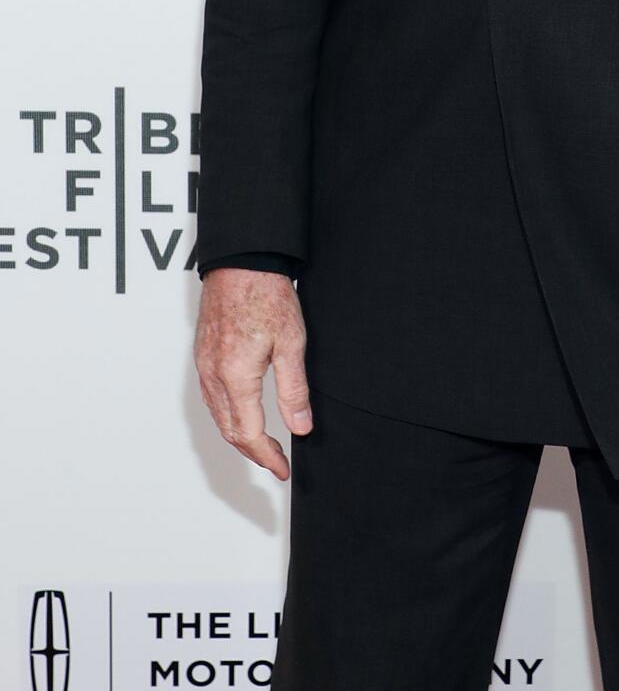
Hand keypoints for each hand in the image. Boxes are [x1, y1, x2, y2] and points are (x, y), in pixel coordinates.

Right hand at [193, 268, 311, 480]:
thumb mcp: (291, 342)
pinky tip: (243, 414)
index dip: (267, 457)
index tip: (282, 470)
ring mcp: (204, 366)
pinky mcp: (203, 355)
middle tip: (276, 462)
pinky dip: (228, 415)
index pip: (249, 434)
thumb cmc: (266, 294)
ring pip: (218, 416)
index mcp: (236, 376)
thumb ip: (294, 390)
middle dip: (253, 452)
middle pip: (229, 431)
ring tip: (263, 444)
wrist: (242, 261)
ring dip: (239, 436)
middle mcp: (214, 375)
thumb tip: (301, 427)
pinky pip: (212, 398)